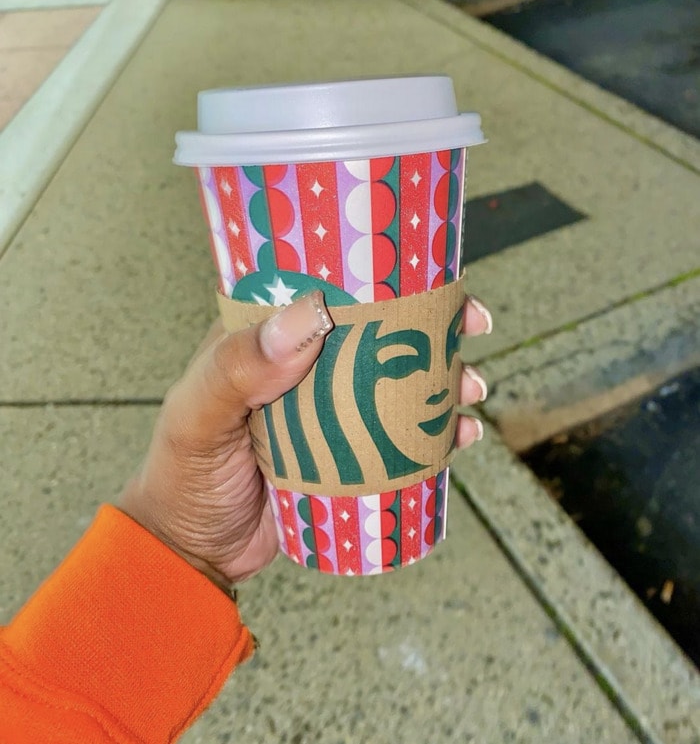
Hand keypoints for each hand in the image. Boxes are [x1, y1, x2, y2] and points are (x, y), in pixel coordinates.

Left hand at [119, 291, 491, 589]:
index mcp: (264, 341)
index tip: (422, 271)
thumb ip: (236, 369)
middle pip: (377, 333)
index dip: (375, 276)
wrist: (194, 556)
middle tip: (470, 323)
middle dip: (430, 323)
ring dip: (443, 378)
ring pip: (399, 383)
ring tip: (470, 386)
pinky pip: (403, 439)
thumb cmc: (181, 479)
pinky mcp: (352, 459)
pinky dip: (438, 435)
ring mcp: (332, 415)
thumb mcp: (196, 419)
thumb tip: (308, 317)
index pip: (323, 290)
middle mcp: (305, 370)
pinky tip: (461, 436)